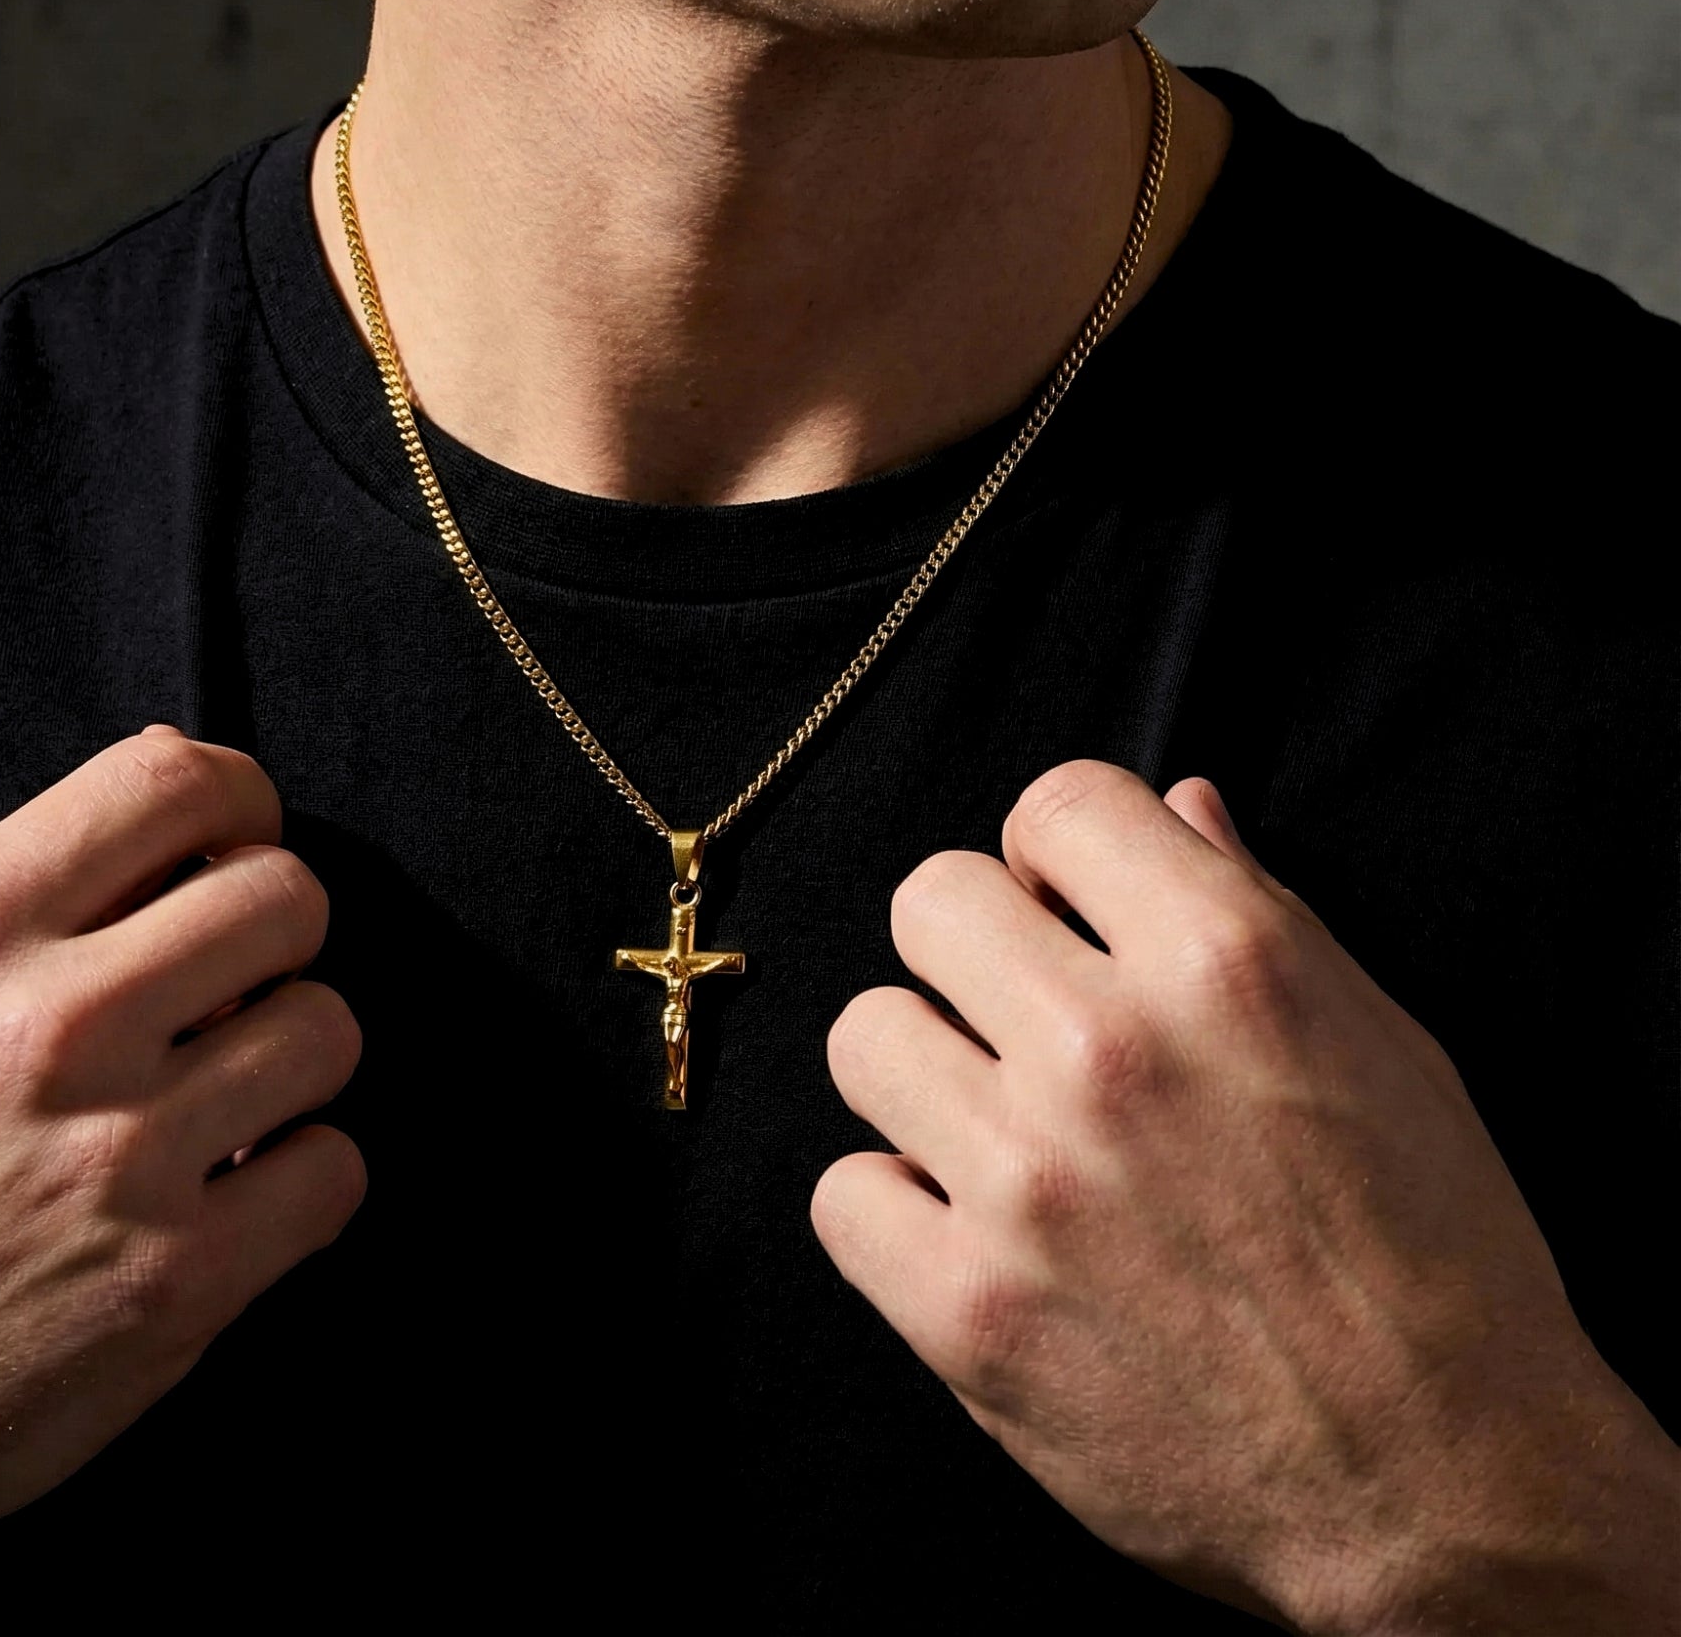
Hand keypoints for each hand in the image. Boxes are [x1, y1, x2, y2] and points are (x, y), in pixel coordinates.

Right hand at [0, 727, 365, 1634]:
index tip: (241, 838)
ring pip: (327, 1030)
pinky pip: (334, 1171)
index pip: (171, 783)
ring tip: (227, 1097)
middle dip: (278, 932)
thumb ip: (31, 892)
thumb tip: (184, 779)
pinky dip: (300, 1181)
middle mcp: (48, 1029)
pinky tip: (235, 1194)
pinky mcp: (175, 1286)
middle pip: (283, 897)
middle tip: (236, 983)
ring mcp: (120, 1160)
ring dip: (292, 1059)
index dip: (239, 797)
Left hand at [813, 761, 1679, 1633]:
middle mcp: (1110, 1051)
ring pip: (864, 1034)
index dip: (1059, 852)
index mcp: (1225, 964)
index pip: (1056, 802)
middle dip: (979, 945)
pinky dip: (895, 1208)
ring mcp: (1024, 1183)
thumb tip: (1176, 803)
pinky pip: (841, 1191)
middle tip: (1026, 1016)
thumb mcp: (1382, 1045)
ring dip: (924, 1071)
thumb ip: (1258, 906)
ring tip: (995, 1125)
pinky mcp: (966, 1311)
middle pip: (930, 900)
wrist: (1449, 1489)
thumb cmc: (1432, 1255)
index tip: (1072, 906)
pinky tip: (970, 1231)